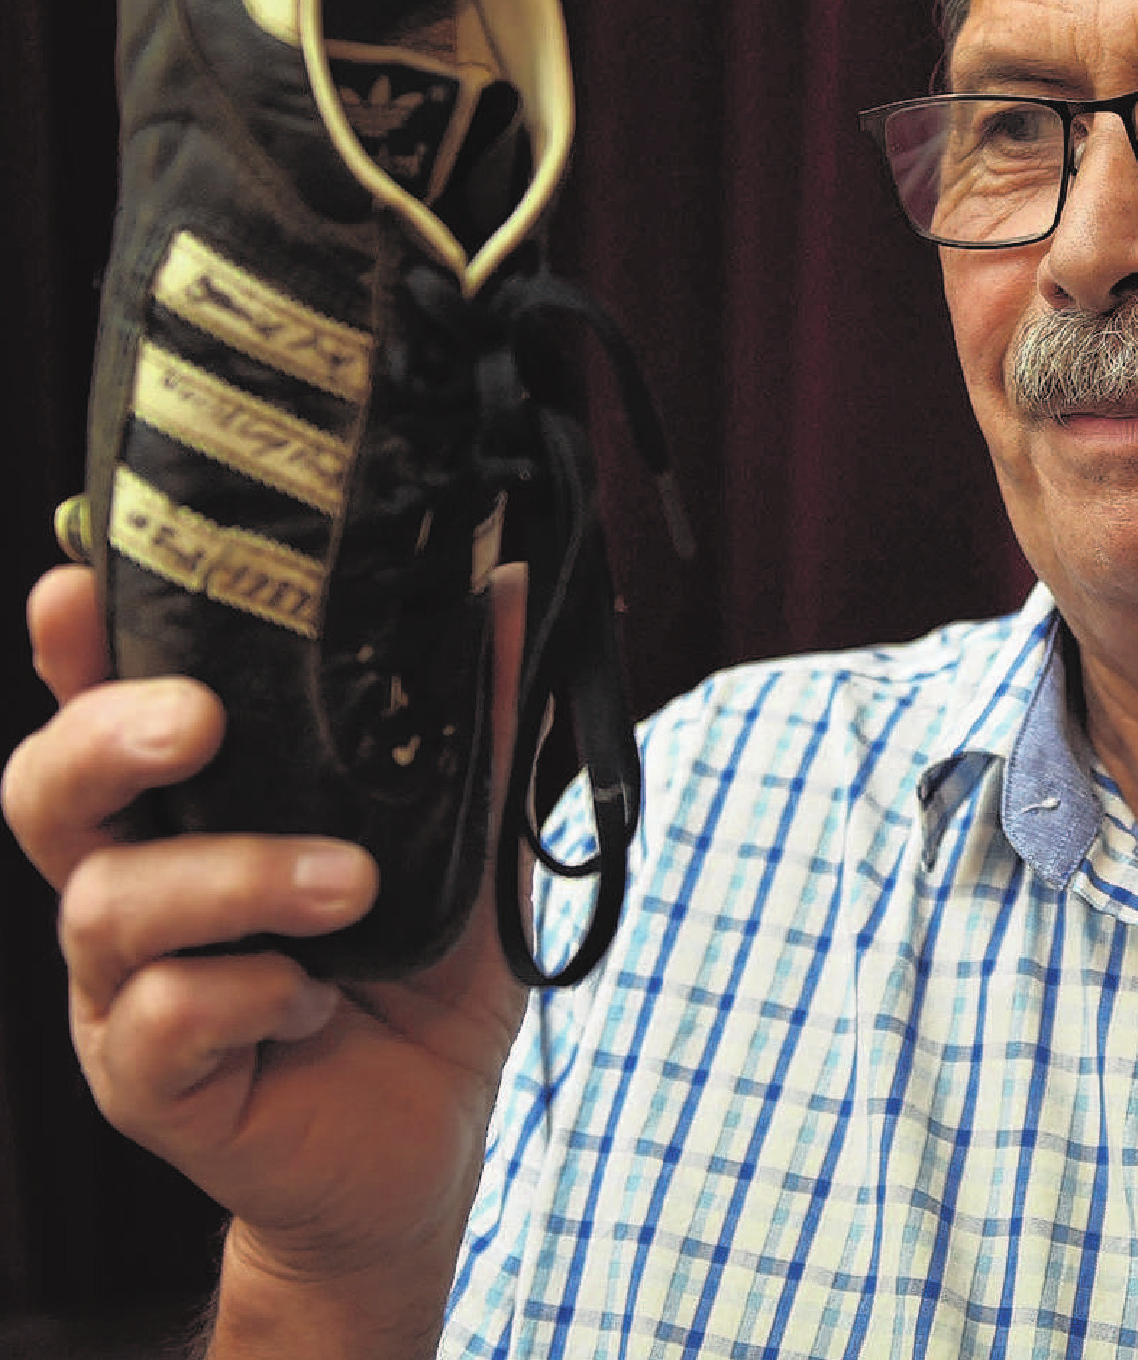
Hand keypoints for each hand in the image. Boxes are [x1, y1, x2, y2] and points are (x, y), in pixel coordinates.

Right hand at [5, 565, 528, 1353]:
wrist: (422, 1140)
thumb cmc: (420, 975)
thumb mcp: (467, 841)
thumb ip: (474, 726)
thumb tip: (503, 588)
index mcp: (189, 813)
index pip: (102, 710)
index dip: (77, 650)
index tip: (79, 584)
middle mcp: (133, 889)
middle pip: (46, 792)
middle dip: (103, 737)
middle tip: (195, 717)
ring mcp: (122, 990)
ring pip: (106, 905)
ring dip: (233, 878)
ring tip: (347, 884)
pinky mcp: (148, 1083)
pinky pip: (157, 1020)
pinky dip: (246, 993)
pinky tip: (315, 995)